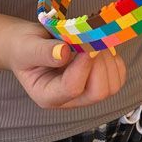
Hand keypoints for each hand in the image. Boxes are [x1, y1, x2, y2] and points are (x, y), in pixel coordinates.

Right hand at [6, 21, 125, 109]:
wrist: (26, 45)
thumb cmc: (23, 46)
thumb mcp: (26, 46)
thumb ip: (43, 52)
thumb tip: (65, 52)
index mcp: (47, 95)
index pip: (72, 88)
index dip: (83, 66)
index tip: (84, 43)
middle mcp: (68, 99)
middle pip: (97, 93)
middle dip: (99, 65)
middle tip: (91, 41)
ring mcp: (84, 93)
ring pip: (111, 86)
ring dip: (109, 61)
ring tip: (94, 42)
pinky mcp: (97, 82)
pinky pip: (117, 77)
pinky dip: (115, 61)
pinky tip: (100, 48)